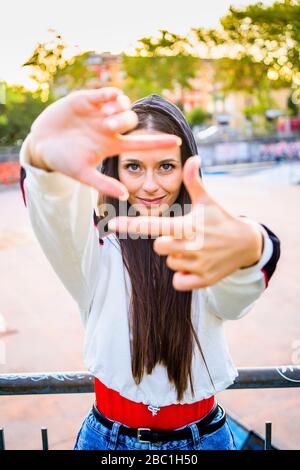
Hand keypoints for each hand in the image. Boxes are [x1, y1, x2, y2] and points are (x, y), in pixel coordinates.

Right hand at [28, 87, 180, 199]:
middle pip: (131, 121)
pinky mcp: (87, 99)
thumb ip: (102, 184)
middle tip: (105, 127)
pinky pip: (106, 93)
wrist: (42, 144)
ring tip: (101, 117)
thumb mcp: (82, 174)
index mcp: (112, 145)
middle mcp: (110, 128)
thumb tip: (124, 196)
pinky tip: (103, 99)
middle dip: (123, 121)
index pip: (141, 144)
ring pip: (122, 105)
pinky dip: (109, 95)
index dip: (159, 143)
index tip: (178, 142)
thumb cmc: (63, 161)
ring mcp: (99, 113)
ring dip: (117, 109)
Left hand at [108, 156, 262, 289]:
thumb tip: (192, 157)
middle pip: (159, 247)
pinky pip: (179, 282)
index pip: (154, 226)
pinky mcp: (204, 280)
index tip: (112, 224)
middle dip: (166, 243)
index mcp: (188, 225)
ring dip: (178, 258)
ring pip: (171, 264)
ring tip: (195, 250)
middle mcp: (192, 245)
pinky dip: (183, 277)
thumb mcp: (207, 200)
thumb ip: (194, 181)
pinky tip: (195, 267)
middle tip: (184, 237)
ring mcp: (198, 264)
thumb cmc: (221, 219)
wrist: (247, 244)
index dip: (131, 225)